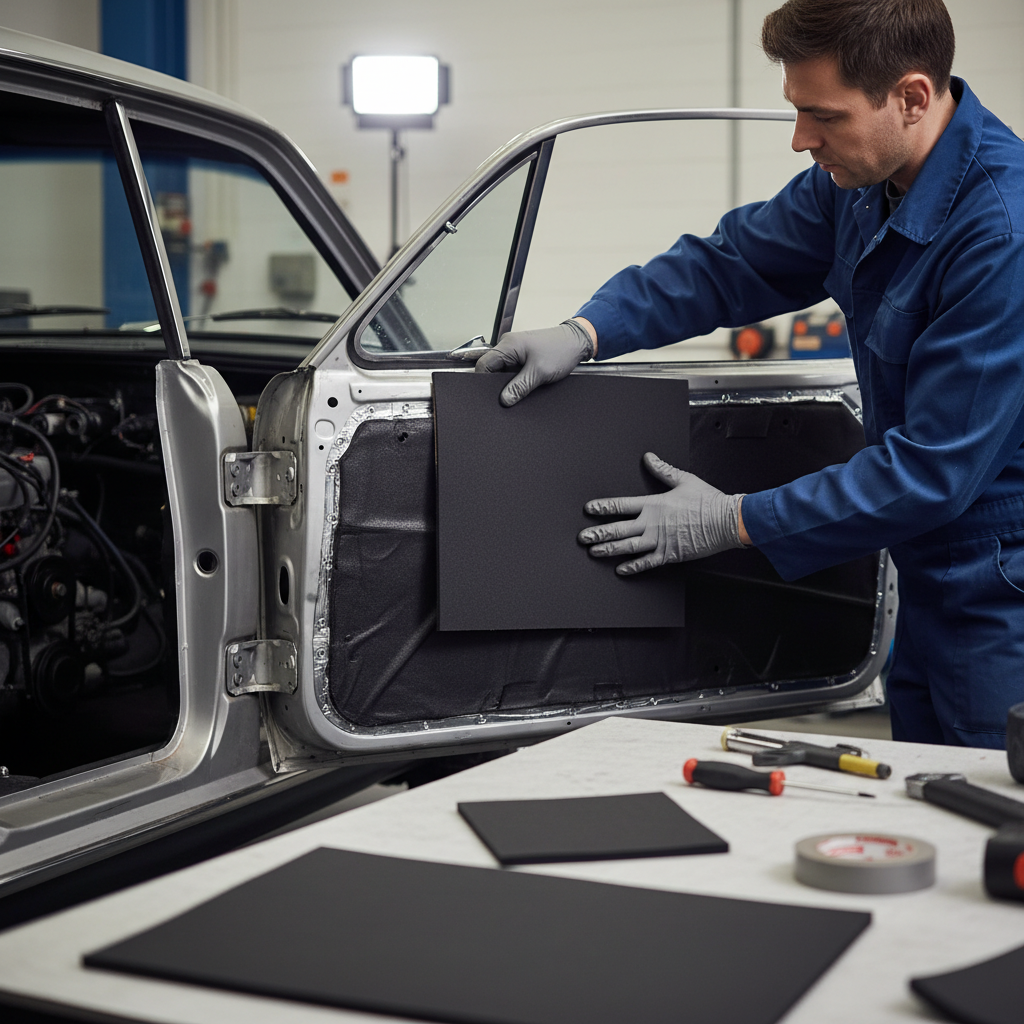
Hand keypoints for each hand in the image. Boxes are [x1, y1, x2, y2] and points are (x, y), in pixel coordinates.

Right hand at [474, 319, 594, 405]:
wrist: (578, 342)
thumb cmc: (561, 350)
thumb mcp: (539, 373)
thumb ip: (519, 388)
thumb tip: (504, 400)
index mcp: (508, 345)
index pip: (483, 365)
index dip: (483, 381)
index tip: (490, 395)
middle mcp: (509, 345)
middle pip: (492, 368)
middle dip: (498, 383)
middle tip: (509, 393)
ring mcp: (516, 350)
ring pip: (503, 370)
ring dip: (510, 381)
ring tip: (522, 385)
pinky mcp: (524, 355)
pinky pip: (513, 369)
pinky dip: (517, 378)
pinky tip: (526, 383)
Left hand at [579, 453, 746, 574]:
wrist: (727, 521)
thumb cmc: (709, 502)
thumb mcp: (684, 480)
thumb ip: (663, 470)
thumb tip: (649, 458)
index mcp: (654, 504)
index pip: (622, 505)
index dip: (603, 507)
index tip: (588, 509)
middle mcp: (653, 523)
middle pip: (619, 528)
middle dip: (599, 533)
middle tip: (583, 537)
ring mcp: (660, 540)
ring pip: (628, 547)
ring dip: (610, 549)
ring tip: (594, 552)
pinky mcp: (669, 554)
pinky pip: (647, 562)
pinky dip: (633, 567)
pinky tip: (620, 570)